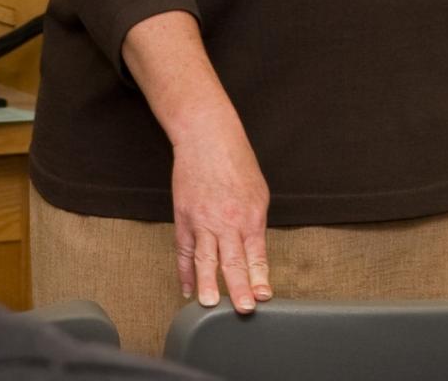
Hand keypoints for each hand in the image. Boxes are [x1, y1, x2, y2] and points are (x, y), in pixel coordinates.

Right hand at [172, 121, 271, 313]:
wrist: (207, 137)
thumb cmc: (236, 161)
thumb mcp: (258, 191)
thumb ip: (255, 223)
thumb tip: (254, 251)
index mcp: (249, 215)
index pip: (256, 254)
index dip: (259, 278)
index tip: (263, 296)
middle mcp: (226, 221)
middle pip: (232, 262)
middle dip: (239, 288)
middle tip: (243, 309)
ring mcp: (202, 221)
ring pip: (205, 260)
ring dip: (208, 284)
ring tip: (210, 304)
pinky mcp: (184, 217)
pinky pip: (183, 251)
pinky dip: (184, 272)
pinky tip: (187, 289)